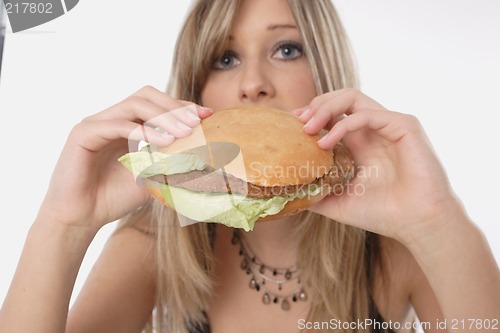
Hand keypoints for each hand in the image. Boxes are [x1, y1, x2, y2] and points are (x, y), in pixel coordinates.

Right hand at [38, 86, 211, 231]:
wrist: (80, 217)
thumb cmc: (113, 199)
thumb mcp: (150, 178)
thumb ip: (170, 164)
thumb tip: (203, 160)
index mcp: (127, 126)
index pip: (157, 105)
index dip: (182, 107)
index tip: (207, 116)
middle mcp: (111, 119)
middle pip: (146, 96)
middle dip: (174, 106)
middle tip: (198, 122)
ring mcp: (96, 123)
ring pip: (134, 105)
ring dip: (163, 116)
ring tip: (185, 132)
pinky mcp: (83, 133)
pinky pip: (116, 124)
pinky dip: (142, 130)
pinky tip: (164, 142)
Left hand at [294, 88, 463, 243]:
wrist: (417, 224)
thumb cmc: (383, 214)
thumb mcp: (338, 202)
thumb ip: (315, 193)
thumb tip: (288, 191)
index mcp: (361, 142)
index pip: (333, 114)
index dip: (311, 114)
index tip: (290, 126)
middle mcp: (374, 129)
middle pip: (341, 99)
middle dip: (315, 105)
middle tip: (297, 122)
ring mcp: (390, 125)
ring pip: (353, 97)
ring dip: (325, 107)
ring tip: (307, 127)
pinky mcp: (405, 125)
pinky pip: (368, 114)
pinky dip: (343, 124)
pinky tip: (326, 142)